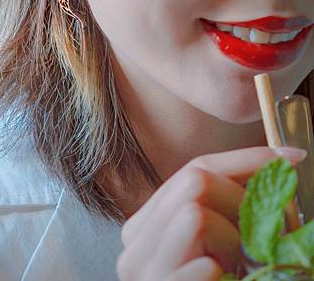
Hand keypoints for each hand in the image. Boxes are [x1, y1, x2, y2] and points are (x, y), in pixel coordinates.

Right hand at [116, 146, 305, 280]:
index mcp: (148, 222)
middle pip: (195, 181)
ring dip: (234, 240)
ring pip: (195, 211)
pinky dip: (221, 271)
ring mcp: (142, 270)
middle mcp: (135, 240)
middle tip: (264, 236)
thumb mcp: (222, 245)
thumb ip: (232, 207)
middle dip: (242, 201)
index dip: (246, 159)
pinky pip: (202, 263)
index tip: (292, 158)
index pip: (196, 168)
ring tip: (237, 268)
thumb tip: (283, 162)